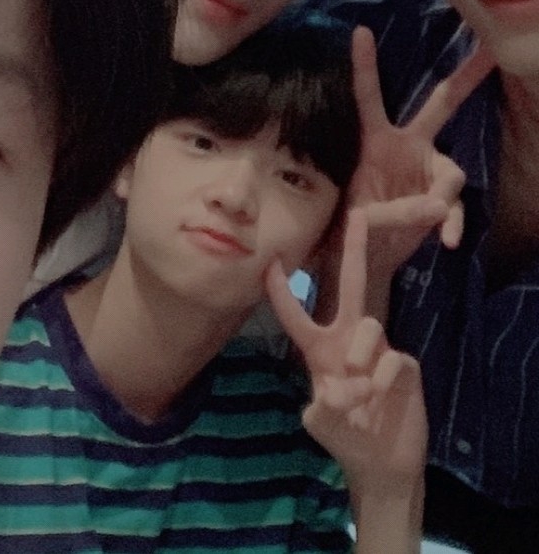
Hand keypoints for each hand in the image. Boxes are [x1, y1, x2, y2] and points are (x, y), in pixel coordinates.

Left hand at [266, 210, 426, 492]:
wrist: (382, 461)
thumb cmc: (343, 435)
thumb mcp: (320, 422)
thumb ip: (322, 407)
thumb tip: (334, 390)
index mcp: (318, 348)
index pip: (295, 313)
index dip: (281, 291)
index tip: (271, 260)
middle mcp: (347, 339)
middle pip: (349, 285)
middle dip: (353, 250)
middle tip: (357, 213)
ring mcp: (377, 348)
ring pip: (368, 325)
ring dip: (360, 356)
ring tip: (360, 392)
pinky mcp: (404, 364)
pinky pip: (392, 358)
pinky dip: (383, 380)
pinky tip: (382, 397)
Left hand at [317, 28, 493, 320]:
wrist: (362, 257)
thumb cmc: (348, 227)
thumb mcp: (354, 217)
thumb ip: (387, 211)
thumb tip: (434, 207)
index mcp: (374, 140)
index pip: (368, 96)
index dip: (365, 65)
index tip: (360, 31)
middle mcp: (406, 147)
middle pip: (440, 104)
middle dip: (466, 76)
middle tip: (489, 48)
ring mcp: (426, 171)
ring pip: (451, 172)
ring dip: (438, 198)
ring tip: (421, 220)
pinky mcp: (439, 200)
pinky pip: (454, 207)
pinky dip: (451, 223)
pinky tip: (446, 241)